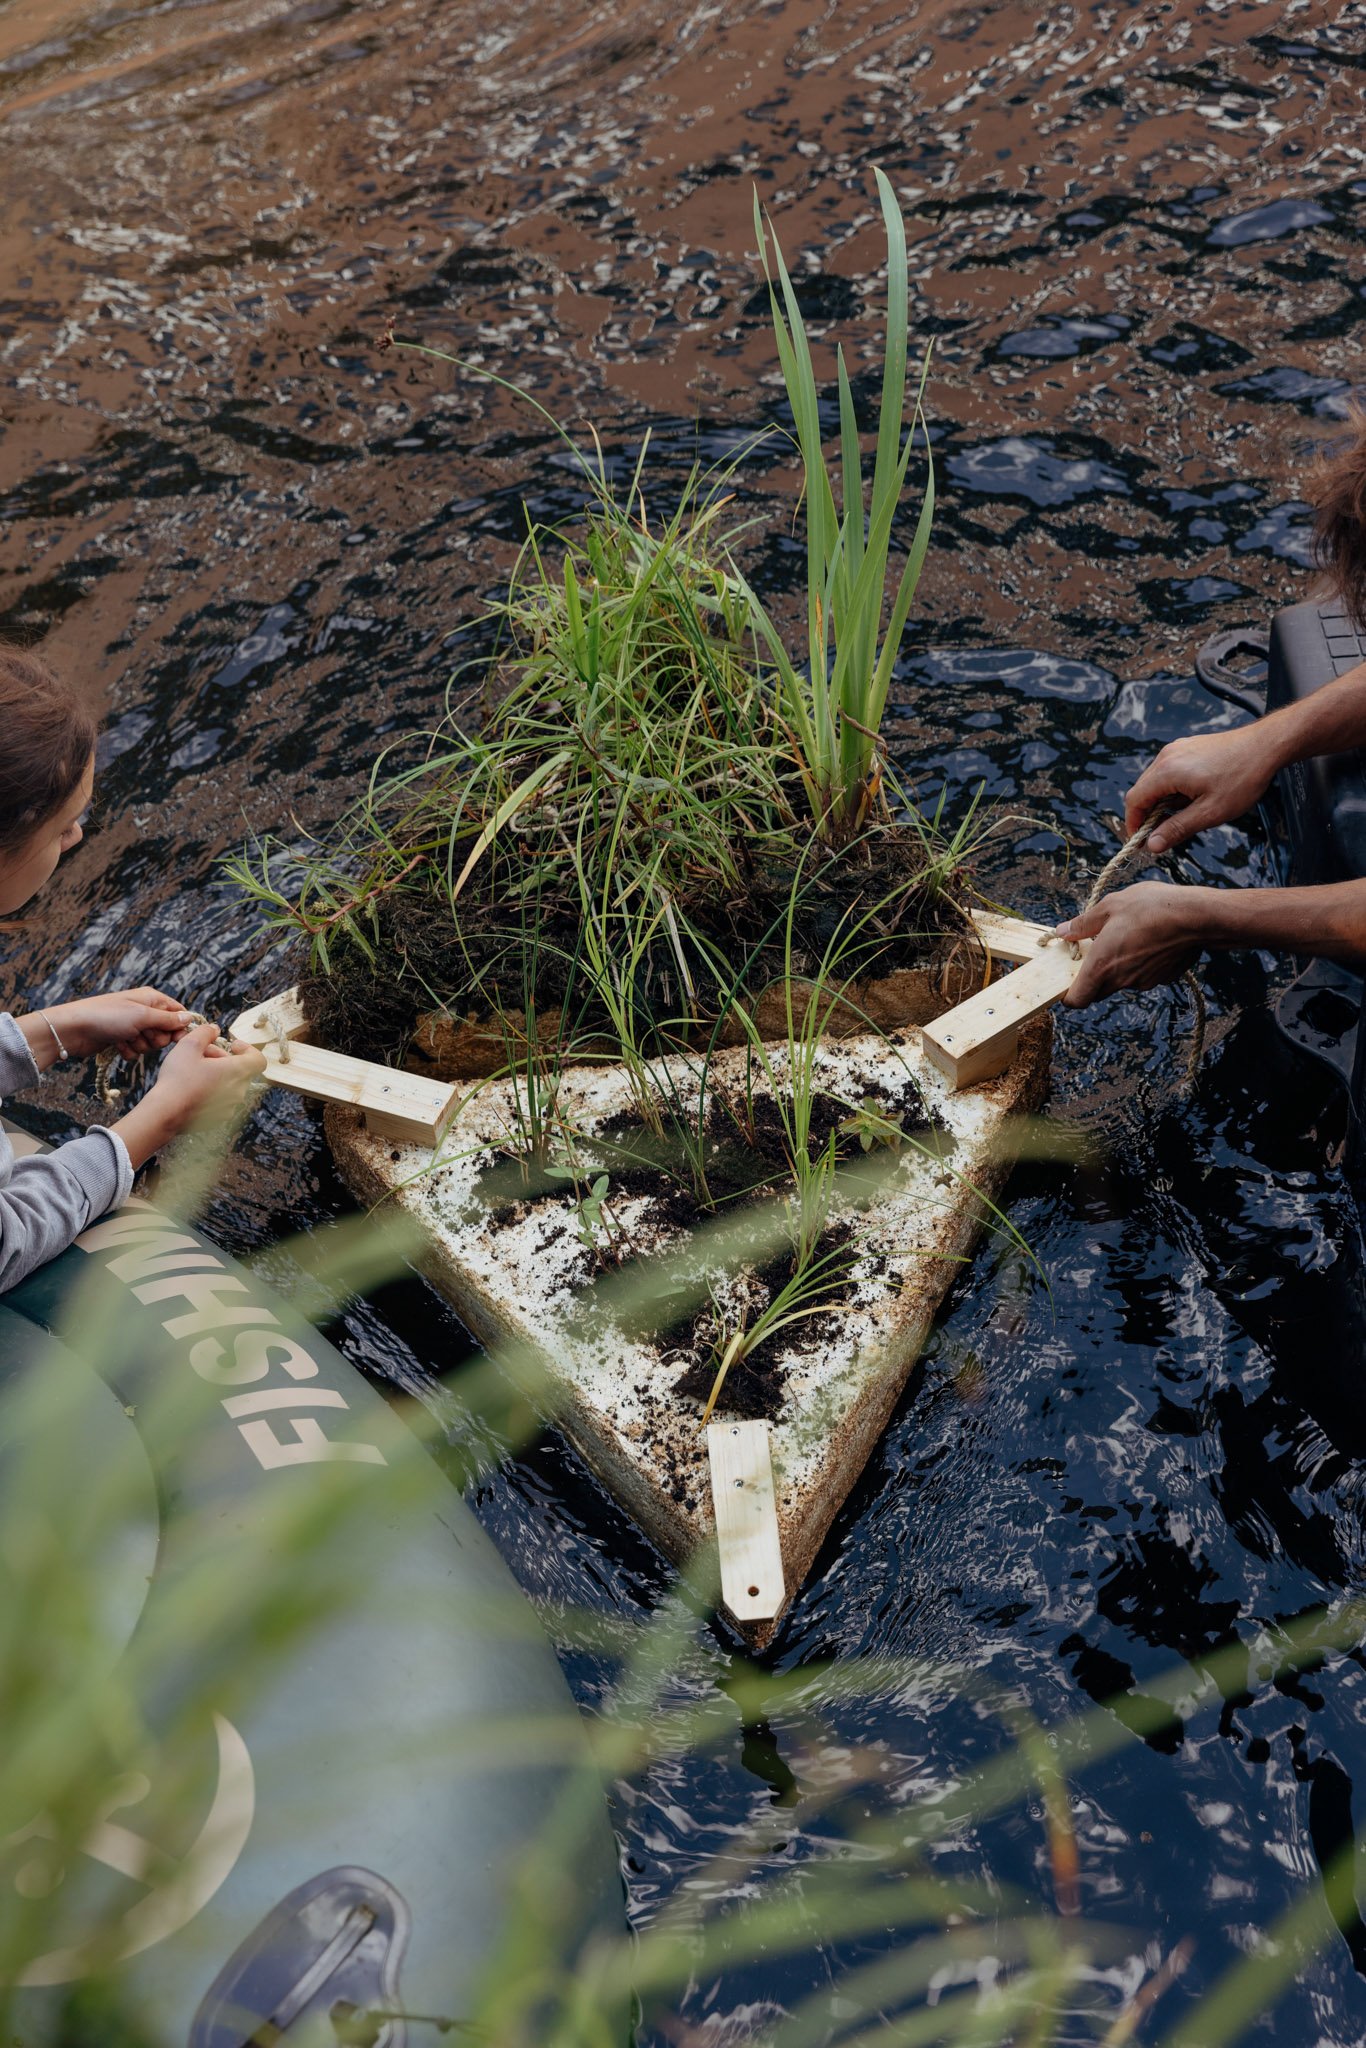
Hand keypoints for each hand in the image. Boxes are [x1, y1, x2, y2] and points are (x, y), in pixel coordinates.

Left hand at [45, 987, 194, 1059]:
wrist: (74, 1029)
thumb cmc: (107, 1016)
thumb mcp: (142, 1016)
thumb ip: (168, 1019)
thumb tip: (190, 1018)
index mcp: (151, 999)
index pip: (178, 1013)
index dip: (180, 1028)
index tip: (176, 1038)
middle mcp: (144, 1011)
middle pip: (166, 1031)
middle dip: (156, 1038)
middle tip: (143, 1034)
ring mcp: (132, 1026)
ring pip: (151, 1043)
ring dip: (141, 1045)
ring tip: (126, 1039)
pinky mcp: (122, 1039)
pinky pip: (136, 1050)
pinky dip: (129, 1051)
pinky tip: (117, 1045)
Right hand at [147, 1025, 266, 1126]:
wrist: (165, 1112)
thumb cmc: (178, 1079)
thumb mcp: (189, 1045)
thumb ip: (205, 1032)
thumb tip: (214, 1029)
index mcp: (237, 1072)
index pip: (258, 1059)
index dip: (247, 1049)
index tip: (231, 1045)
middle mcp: (238, 1091)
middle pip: (240, 1069)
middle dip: (224, 1057)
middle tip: (202, 1053)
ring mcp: (230, 1106)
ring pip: (231, 1084)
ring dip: (218, 1073)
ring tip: (196, 1069)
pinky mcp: (219, 1118)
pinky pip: (222, 1099)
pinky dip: (214, 1090)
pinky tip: (195, 1087)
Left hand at [1055, 883, 1206, 1007]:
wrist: (1197, 917)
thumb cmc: (1151, 907)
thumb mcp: (1110, 906)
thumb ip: (1083, 923)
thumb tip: (1062, 932)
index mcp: (1101, 966)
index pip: (1076, 1000)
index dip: (1069, 995)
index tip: (1068, 979)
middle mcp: (1121, 980)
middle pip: (1098, 991)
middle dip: (1093, 976)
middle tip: (1096, 950)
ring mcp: (1143, 982)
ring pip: (1122, 982)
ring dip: (1119, 967)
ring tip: (1128, 937)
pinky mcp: (1162, 978)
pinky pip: (1144, 975)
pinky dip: (1141, 964)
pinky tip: (1150, 940)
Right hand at [1124, 724, 1283, 854]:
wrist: (1266, 745)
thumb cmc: (1242, 778)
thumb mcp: (1210, 812)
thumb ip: (1177, 829)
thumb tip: (1152, 846)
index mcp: (1167, 771)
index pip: (1134, 801)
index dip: (1134, 824)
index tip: (1142, 843)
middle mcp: (1167, 756)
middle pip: (1143, 790)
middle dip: (1148, 815)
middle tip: (1164, 835)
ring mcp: (1177, 749)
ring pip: (1156, 781)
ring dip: (1162, 802)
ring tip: (1184, 817)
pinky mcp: (1188, 747)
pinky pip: (1169, 771)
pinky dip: (1172, 789)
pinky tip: (1193, 799)